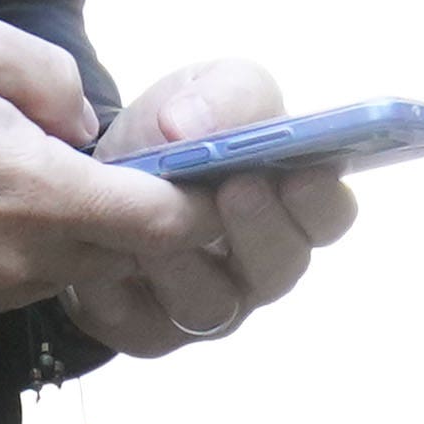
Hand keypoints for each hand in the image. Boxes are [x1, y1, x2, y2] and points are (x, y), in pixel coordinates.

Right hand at [0, 12, 197, 324]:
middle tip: (101, 173)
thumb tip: (86, 128)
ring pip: (49, 278)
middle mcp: (11, 262)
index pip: (158, 226)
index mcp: (37, 195)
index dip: (189, 204)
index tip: (194, 181)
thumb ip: (56, 81)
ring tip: (18, 182)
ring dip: (55, 240)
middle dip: (122, 222)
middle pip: (110, 260)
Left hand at [62, 59, 358, 359]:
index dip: (321, 199)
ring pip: (212, 305)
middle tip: (236, 188)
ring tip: (154, 215)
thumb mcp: (201, 92)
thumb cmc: (172, 135)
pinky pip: (147, 325)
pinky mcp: (151, 331)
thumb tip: (192, 125)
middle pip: (281, 269)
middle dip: (260, 229)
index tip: (302, 171)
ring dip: (184, 257)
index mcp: (290, 204)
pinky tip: (111, 246)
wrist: (93, 176)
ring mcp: (209, 304)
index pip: (330, 215)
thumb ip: (224, 94)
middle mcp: (259, 265)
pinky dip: (126, 286)